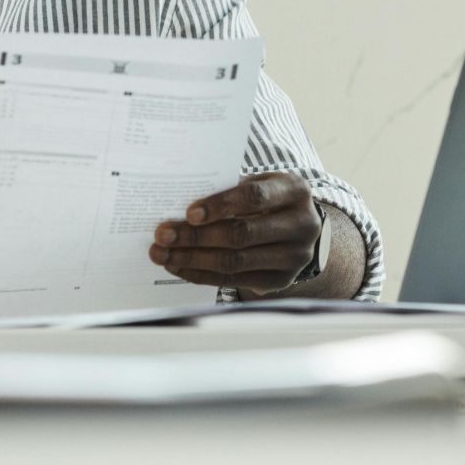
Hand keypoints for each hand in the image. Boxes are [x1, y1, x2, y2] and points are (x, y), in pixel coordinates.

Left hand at [149, 171, 319, 293]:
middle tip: (163, 235)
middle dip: (196, 236)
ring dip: (193, 259)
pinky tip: (180, 266)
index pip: (255, 197)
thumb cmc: (270, 199)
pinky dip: (202, 274)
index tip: (188, 213)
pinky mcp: (281, 280)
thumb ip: (230, 189)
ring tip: (163, 253)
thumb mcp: (260, 183)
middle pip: (242, 234)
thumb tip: (179, 202)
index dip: (220, 205)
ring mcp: (295, 256)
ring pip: (235, 261)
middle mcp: (301, 225)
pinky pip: (235, 280)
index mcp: (295, 191)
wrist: (301, 228)